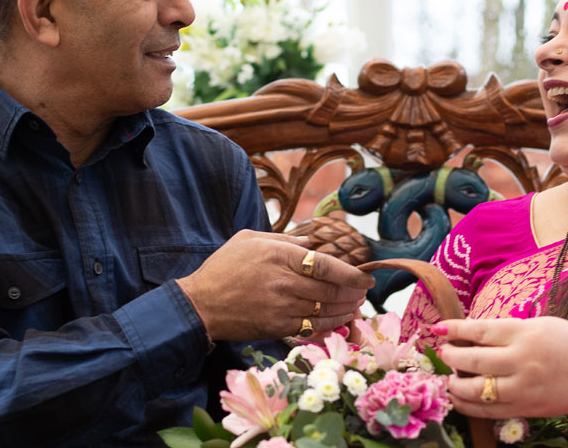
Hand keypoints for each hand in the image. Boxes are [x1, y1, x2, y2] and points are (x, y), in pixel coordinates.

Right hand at [176, 230, 374, 340]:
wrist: (201, 304)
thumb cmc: (224, 268)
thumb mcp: (249, 239)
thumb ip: (284, 239)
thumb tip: (312, 242)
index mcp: (280, 256)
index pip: (327, 265)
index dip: (352, 274)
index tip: (367, 277)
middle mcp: (285, 282)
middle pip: (331, 290)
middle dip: (353, 293)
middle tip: (363, 292)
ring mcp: (283, 307)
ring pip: (326, 311)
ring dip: (346, 309)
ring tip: (355, 306)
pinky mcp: (278, 328)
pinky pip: (313, 328)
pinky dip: (330, 326)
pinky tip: (339, 322)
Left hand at [435, 317, 567, 419]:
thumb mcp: (539, 325)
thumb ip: (506, 330)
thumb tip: (469, 333)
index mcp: (525, 334)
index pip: (480, 331)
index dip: (454, 329)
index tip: (437, 329)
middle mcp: (522, 361)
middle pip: (472, 360)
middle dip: (450, 357)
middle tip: (443, 353)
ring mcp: (522, 388)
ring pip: (475, 389)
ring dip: (454, 384)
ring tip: (448, 377)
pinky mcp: (524, 409)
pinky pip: (487, 411)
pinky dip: (467, 405)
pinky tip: (457, 398)